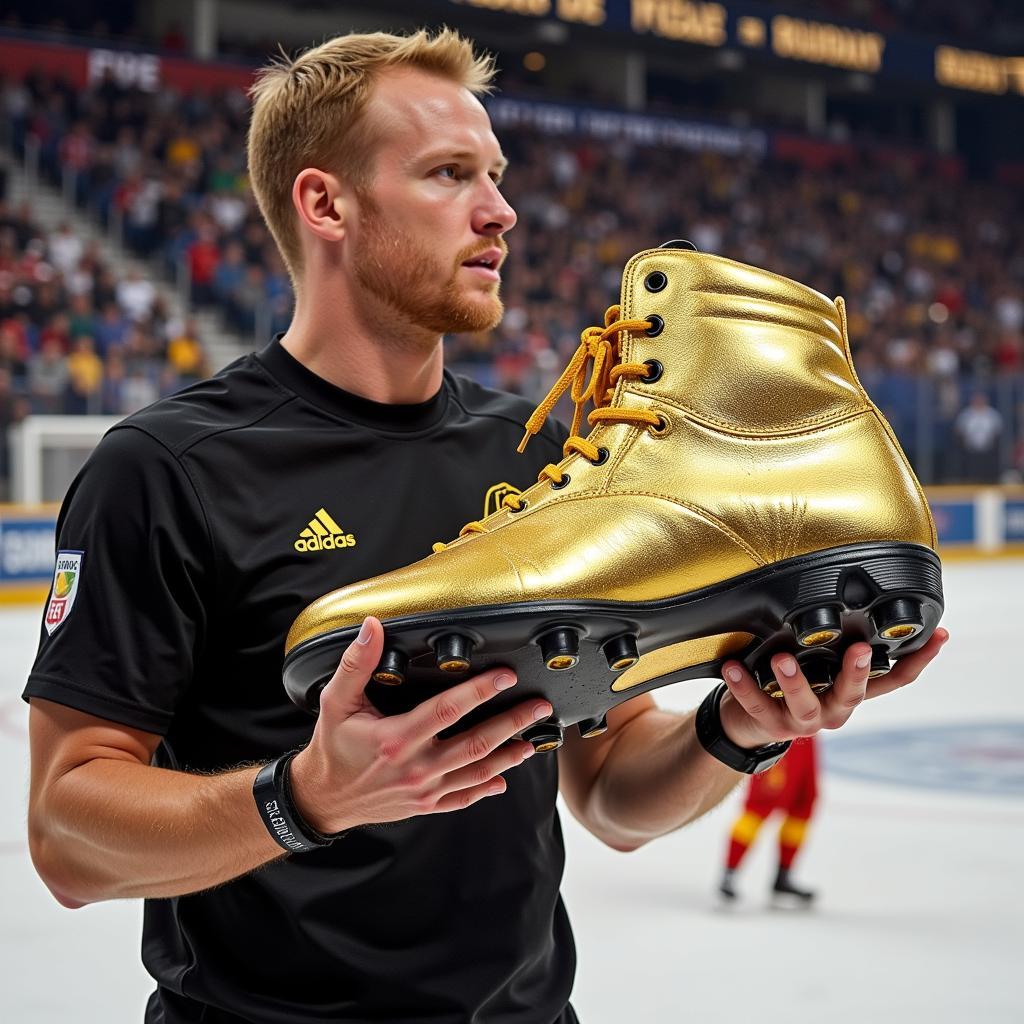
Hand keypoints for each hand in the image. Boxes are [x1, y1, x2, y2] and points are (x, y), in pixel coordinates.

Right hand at [288, 616, 551, 833]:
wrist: (323, 797)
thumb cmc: (332, 747)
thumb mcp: (336, 701)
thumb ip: (357, 663)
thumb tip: (372, 627)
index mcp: (396, 738)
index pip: (447, 710)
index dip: (480, 690)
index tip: (506, 675)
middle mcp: (416, 767)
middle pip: (475, 743)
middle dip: (512, 723)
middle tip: (539, 708)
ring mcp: (424, 790)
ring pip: (477, 772)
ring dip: (509, 756)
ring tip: (533, 740)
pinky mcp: (425, 805)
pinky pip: (463, 798)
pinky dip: (485, 788)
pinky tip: (503, 778)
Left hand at [717, 627, 949, 748]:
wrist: (748, 724)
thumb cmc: (787, 686)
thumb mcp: (817, 666)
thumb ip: (832, 645)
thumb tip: (850, 601)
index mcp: (849, 692)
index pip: (893, 679)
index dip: (919, 660)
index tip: (938, 636)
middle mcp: (834, 709)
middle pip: (853, 694)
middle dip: (857, 672)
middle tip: (860, 650)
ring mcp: (804, 721)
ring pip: (805, 704)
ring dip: (794, 681)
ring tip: (782, 659)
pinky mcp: (771, 725)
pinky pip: (757, 704)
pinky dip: (743, 685)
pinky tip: (732, 667)